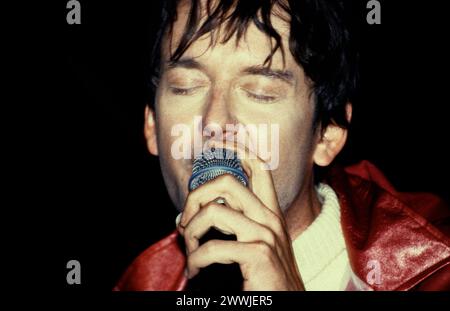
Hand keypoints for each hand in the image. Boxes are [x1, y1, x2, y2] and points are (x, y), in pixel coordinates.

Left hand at [178, 143, 304, 290]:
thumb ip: (231, 226)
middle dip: (196, 196)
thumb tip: (192, 217)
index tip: (216, 142)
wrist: (290, 305)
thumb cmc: (267, 278)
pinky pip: (212, 247)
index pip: (258, 166)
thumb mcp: (255, 245)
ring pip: (214, 211)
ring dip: (192, 232)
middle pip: (228, 181)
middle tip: (185, 221)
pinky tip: (197, 271)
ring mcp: (265, 234)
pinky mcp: (258, 254)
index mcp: (269, 213)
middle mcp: (269, 218)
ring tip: (191, 250)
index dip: (236, 147)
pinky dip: (196, 260)